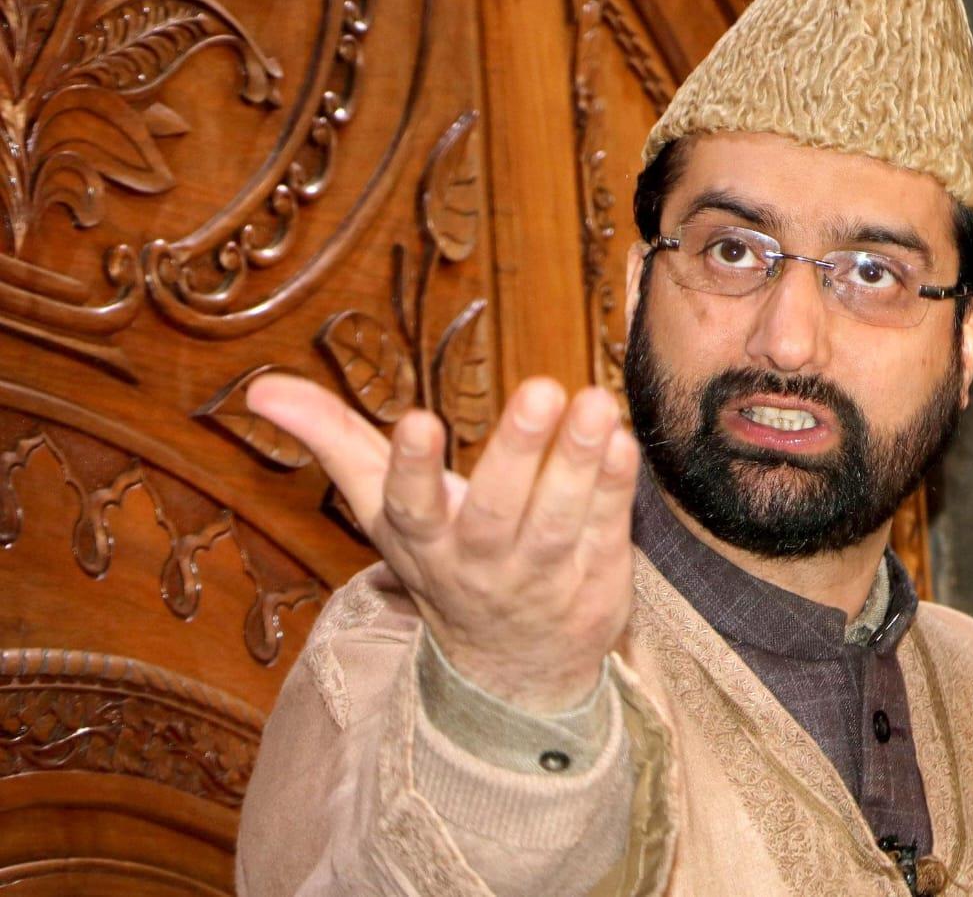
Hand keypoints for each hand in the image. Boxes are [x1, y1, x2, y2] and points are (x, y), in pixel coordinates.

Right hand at [247, 374, 638, 713]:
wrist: (512, 670)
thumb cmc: (444, 559)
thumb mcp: (384, 510)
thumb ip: (334, 442)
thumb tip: (260, 389)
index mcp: (423, 542)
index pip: (409, 507)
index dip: (412, 468)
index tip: (419, 421)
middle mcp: (480, 564)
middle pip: (496, 510)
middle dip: (518, 450)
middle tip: (543, 390)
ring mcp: (540, 579)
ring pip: (560, 521)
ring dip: (580, 462)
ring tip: (596, 403)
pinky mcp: (594, 584)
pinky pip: (607, 533)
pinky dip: (616, 490)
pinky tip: (623, 441)